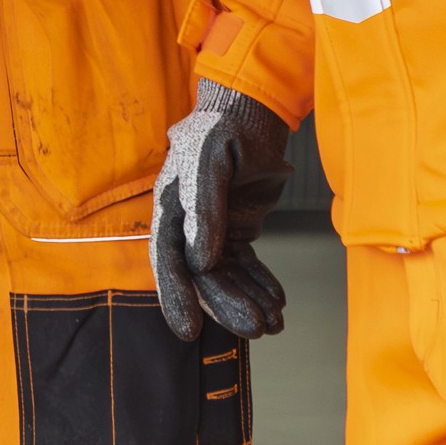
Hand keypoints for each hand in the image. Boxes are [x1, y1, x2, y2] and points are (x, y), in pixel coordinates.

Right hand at [152, 79, 292, 340]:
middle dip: (227, 305)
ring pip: (227, 276)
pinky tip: (277, 300)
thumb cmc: (221, 131)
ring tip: (274, 322)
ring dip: (248, 299)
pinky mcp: (236, 230)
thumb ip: (204, 210)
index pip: (168, 260)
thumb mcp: (209, 161)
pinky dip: (259, 283)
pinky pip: (246, 265)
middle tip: (255, 328)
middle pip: (202, 276)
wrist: (250, 114)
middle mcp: (187, 225)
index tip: (189, 330)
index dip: (176, 296)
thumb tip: (199, 261)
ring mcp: (212, 231)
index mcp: (170, 208)